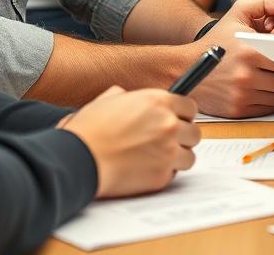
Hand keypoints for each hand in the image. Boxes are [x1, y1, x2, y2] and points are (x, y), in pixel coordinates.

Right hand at [60, 86, 199, 197]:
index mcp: (159, 101)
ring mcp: (168, 152)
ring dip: (177, 157)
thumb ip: (129, 98)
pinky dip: (163, 173)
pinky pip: (173, 174)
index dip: (182, 115)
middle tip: (166, 140)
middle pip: (194, 133)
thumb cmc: (89, 130)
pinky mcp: (162, 175)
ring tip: (157, 157)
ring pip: (189, 156)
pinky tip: (146, 169)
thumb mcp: (109, 99)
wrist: (78, 159)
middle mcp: (169, 125)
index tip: (177, 119)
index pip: (190, 107)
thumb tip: (129, 98)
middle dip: (182, 137)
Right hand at [193, 0, 273, 117]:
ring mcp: (242, 95)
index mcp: (250, 51)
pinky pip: (268, 109)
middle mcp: (246, 75)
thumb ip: (264, 3)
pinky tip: (270, 91)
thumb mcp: (236, 14)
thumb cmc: (215, 41)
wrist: (184, 67)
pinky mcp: (237, 110)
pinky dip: (273, 102)